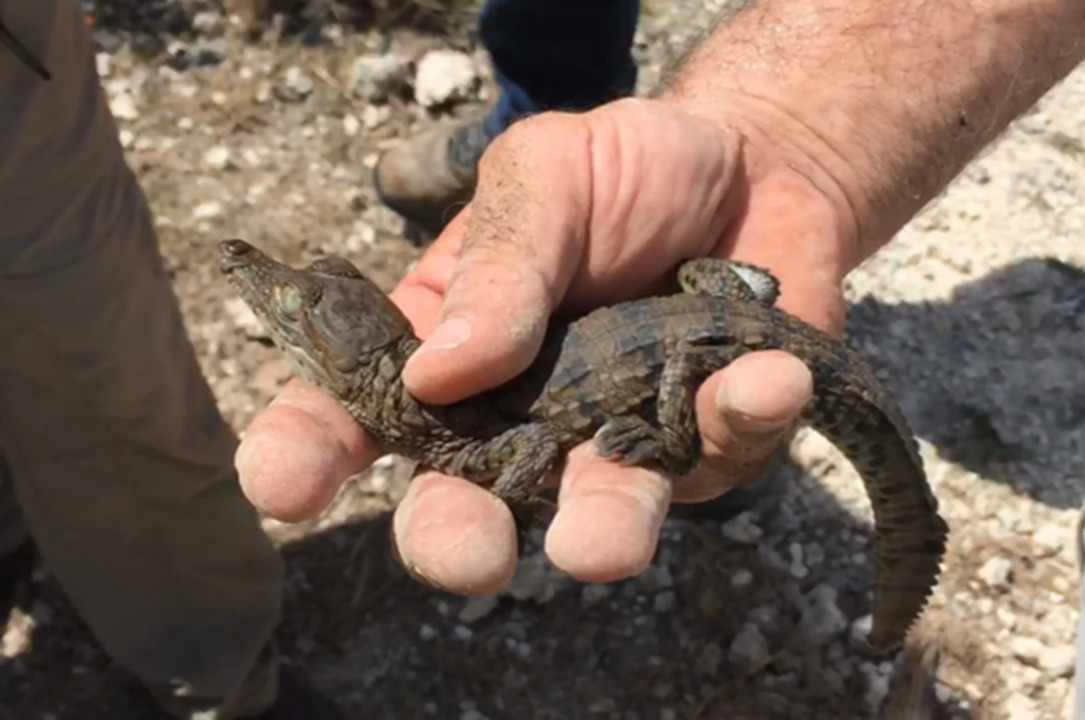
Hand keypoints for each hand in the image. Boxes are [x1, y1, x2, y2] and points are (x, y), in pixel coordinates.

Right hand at [235, 98, 855, 594]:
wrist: (759, 166)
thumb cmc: (629, 168)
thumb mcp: (548, 174)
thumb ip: (502, 262)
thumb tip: (439, 370)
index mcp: (445, 345)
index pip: (353, 409)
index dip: (306, 452)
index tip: (281, 484)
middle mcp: (519, 415)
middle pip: (464, 499)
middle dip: (456, 537)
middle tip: (469, 552)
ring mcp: (615, 441)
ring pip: (596, 515)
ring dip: (600, 530)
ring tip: (605, 540)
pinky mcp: (711, 446)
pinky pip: (723, 455)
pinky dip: (741, 420)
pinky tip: (765, 377)